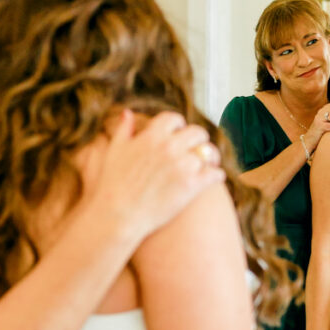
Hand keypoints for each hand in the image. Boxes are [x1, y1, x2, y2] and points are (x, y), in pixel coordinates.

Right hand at [93, 109, 224, 240]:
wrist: (118, 216)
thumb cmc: (113, 185)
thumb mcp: (114, 151)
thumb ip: (123, 130)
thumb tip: (127, 113)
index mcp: (152, 136)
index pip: (174, 118)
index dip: (178, 126)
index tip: (179, 134)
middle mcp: (170, 146)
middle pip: (197, 132)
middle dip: (198, 140)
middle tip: (198, 149)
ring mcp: (183, 165)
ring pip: (209, 152)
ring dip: (210, 158)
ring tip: (209, 164)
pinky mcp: (192, 185)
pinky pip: (215, 173)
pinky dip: (216, 175)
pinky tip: (213, 178)